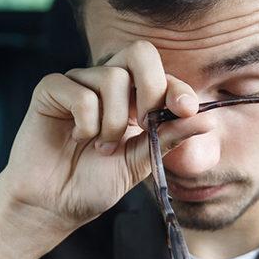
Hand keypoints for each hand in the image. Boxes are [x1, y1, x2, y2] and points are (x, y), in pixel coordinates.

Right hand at [0, 41, 200, 258]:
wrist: (53, 205)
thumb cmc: (92, 183)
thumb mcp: (139, 162)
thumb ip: (167, 138)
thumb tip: (207, 120)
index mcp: (132, 98)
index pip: (161, 75)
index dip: (176, 88)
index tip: (185, 110)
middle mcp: (106, 83)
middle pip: (139, 53)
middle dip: (150, 88)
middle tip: (142, 124)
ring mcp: (78, 83)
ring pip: (112, 78)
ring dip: (113, 122)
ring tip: (101, 146)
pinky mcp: (51, 89)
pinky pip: (80, 92)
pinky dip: (86, 122)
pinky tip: (78, 137)